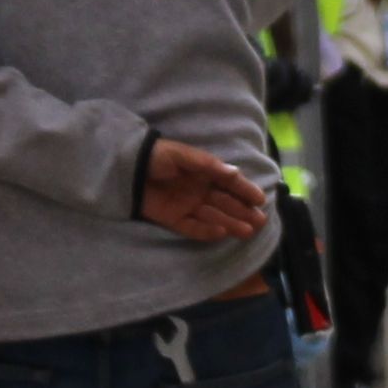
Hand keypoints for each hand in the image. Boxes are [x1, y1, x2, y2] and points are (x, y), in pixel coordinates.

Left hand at [139, 137, 271, 242]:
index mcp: (203, 173)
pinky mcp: (172, 219)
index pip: (229, 184)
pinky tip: (221, 232)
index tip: (261, 200)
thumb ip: (208, 165)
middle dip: (243, 212)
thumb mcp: (182, 155)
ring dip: (231, 223)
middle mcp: (198, 191)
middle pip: (225, 203)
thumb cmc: (156, 156)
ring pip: (213, 217)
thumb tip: (234, 173)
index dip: (245, 191)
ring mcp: (186, 206)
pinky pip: (192, 227)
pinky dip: (207, 230)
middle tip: (260, 222)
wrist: (126, 168)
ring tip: (248, 231)